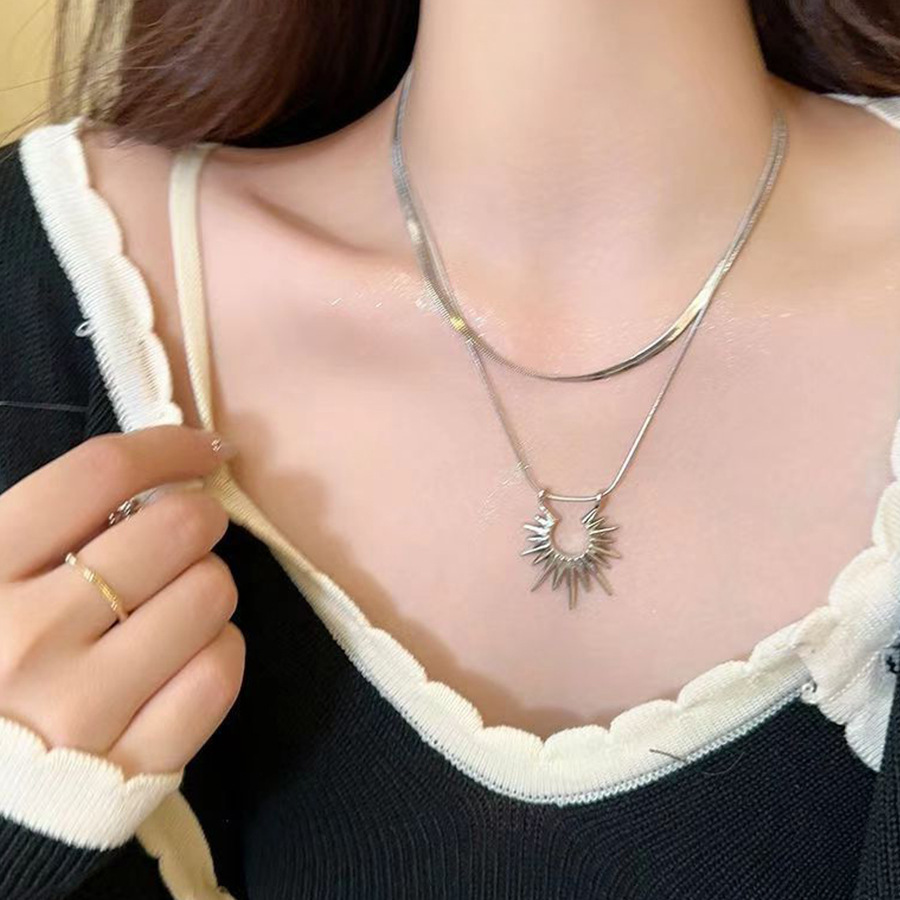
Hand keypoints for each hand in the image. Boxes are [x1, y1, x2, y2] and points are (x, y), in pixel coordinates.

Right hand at [0, 426, 243, 777]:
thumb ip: (52, 524)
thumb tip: (158, 474)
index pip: (97, 472)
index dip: (168, 446)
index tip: (202, 449)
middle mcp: (29, 638)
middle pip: (177, 529)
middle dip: (199, 518)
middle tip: (188, 535)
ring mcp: (84, 707)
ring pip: (211, 594)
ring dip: (207, 587)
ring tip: (174, 604)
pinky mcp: (136, 762)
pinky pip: (221, 671)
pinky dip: (220, 649)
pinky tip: (189, 653)